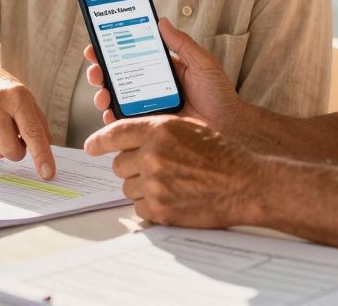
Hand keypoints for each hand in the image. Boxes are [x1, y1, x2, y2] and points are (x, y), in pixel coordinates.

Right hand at [0, 64, 55, 178]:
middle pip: (9, 148)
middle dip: (16, 153)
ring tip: (0, 134)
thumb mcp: (28, 102)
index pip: (32, 131)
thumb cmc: (7, 95)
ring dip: (0, 151)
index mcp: (18, 96)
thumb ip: (40, 127)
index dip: (41, 155)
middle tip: (17, 144)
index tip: (48, 173)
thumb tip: (48, 152)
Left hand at [84, 115, 259, 227]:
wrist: (246, 183)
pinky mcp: (160, 208)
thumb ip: (158, 132)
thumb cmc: (222, 155)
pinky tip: (172, 200)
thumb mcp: (189, 129)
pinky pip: (139, 208)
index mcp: (159, 129)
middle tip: (154, 170)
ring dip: (142, 188)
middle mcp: (153, 154)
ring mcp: (155, 183)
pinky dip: (151, 207)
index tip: (91, 147)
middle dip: (131, 169)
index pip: (115, 132)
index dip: (99, 141)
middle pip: (119, 165)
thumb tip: (130, 141)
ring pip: (127, 188)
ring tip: (170, 185)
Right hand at [85, 18, 243, 131]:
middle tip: (96, 70)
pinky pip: (124, 123)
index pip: (130, 54)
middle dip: (100, 71)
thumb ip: (181, 43)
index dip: (110, 48)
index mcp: (161, 68)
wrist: (228, 127)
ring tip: (103, 94)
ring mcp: (147, 107)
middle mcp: (150, 86)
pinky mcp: (147, 126)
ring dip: (102, 94)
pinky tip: (110, 115)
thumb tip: (161, 21)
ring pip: (115, 99)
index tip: (97, 43)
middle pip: (116, 76)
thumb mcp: (202, 62)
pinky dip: (112, 119)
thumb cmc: (219, 95)